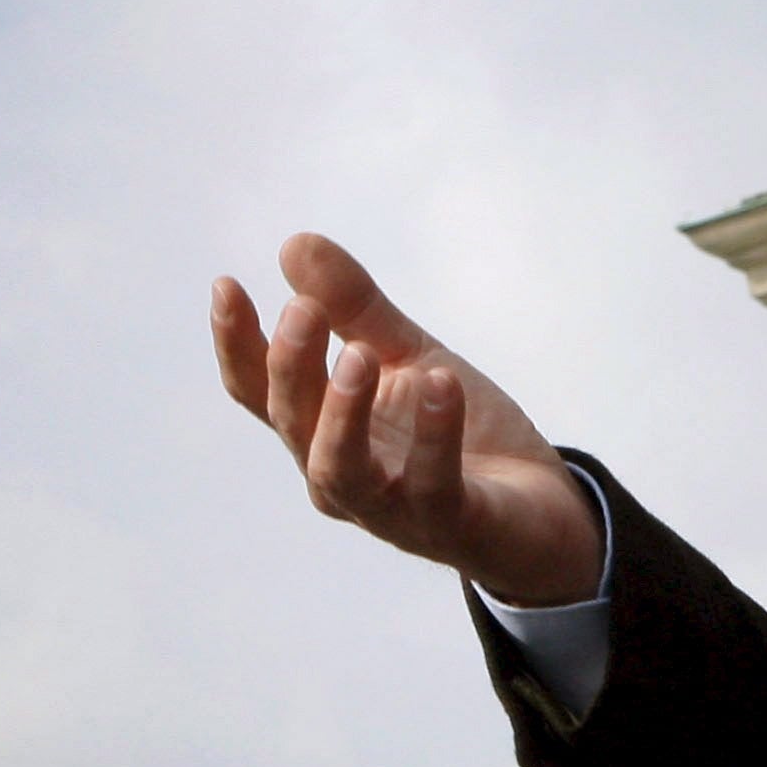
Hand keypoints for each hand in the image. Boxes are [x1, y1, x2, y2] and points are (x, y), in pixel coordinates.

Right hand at [210, 233, 604, 606]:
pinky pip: (431, 483)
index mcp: (325, 431)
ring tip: (357, 356)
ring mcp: (391, 508)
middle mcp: (343, 476)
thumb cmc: (462, 433)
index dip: (237, 344)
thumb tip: (293, 244)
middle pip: (295, 425)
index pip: (261, 392)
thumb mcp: (409, 355)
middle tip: (303, 310)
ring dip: (343, 412)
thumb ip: (353, 308)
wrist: (540, 507)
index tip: (225, 284)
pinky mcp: (448, 523)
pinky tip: (443, 382)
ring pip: (342, 470)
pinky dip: (434, 434)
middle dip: (292, 368)